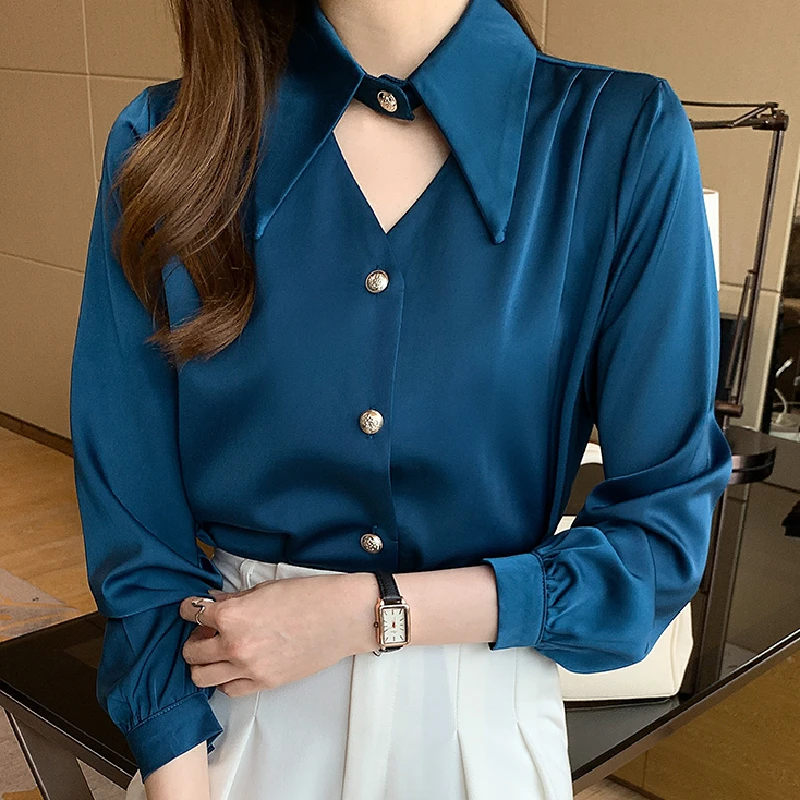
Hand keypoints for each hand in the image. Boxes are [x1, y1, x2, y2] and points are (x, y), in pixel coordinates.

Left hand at [178, 573, 370, 697]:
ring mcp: (249, 669)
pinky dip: (223, 679)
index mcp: (233, 616)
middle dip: (193, 638)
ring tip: (215, 651)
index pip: (193, 613)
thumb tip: (214, 603)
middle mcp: (234, 647)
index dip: (189, 608)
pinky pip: (228, 689)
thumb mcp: (265, 589)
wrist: (342, 617)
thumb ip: (234, 600)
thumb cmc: (310, 596)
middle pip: (191, 651)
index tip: (192, 607)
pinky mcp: (265, 684)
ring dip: (202, 663)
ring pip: (202, 677)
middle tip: (204, 630)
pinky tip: (232, 666)